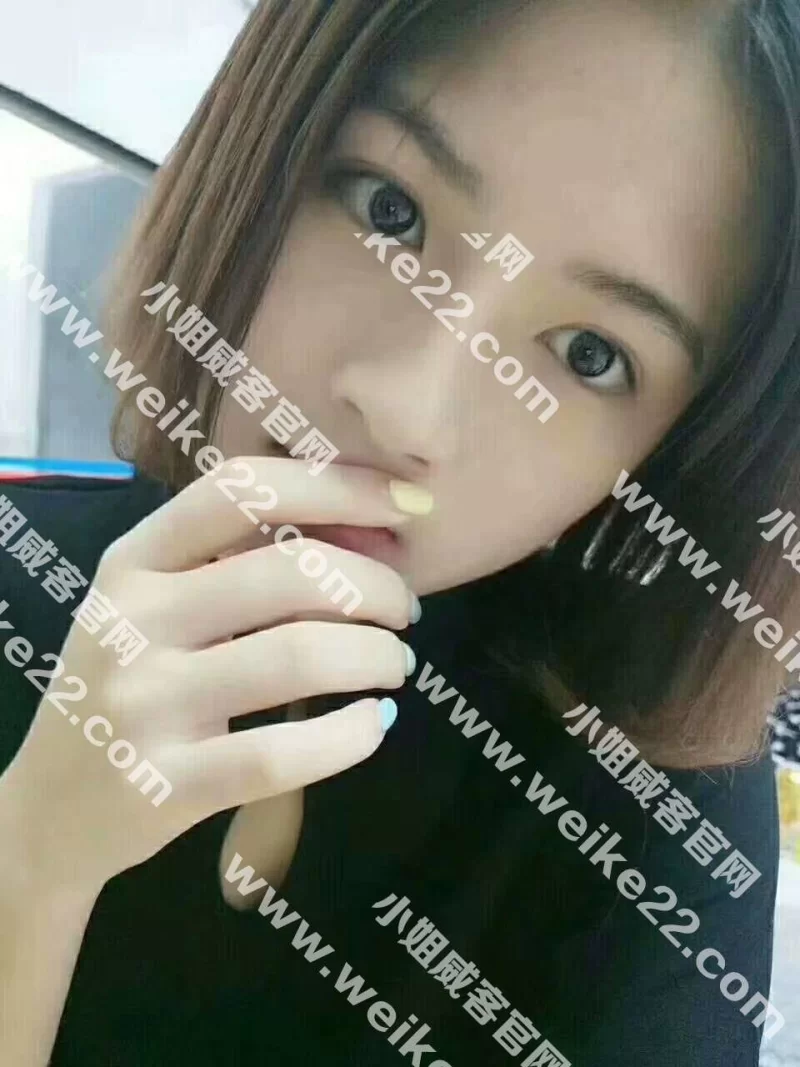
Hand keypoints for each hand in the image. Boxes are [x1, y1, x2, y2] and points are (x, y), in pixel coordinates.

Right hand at [3, 457, 418, 891]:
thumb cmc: (128, 685)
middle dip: (377, 586)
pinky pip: (284, 753)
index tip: (410, 504)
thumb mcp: (154, 606)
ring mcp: (145, 703)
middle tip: (405, 611)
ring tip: (394, 664)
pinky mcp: (166, 785)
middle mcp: (132, 620)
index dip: (339, 486)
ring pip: (300, 656)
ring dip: (378, 656)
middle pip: (291, 571)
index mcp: (133, 560)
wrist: (50, 810)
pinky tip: (373, 724)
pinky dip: (352, 735)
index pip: (242, 489)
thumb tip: (372, 529)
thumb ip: (239, 561)